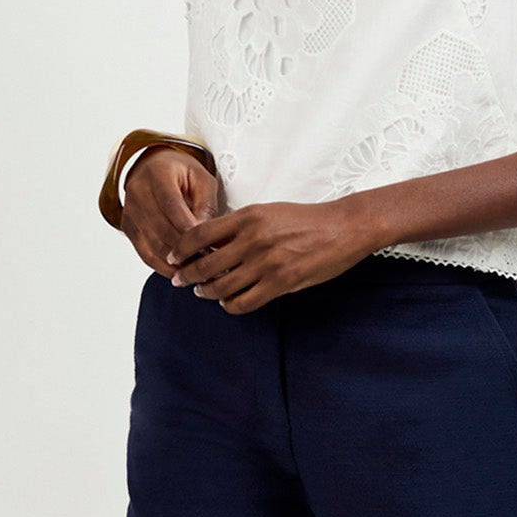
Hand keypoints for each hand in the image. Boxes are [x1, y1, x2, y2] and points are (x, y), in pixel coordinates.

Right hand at [119, 147, 221, 270]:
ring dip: (175, 261)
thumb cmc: (181, 174)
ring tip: (197, 270)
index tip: (203, 244)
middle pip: (160, 227)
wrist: (153, 168)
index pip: (170, 203)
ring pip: (152, 244)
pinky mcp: (128, 228)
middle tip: (207, 261)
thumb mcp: (202, 179)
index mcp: (158, 173)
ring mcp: (130, 211)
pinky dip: (162, 266)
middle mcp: (138, 191)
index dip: (186, 226)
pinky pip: (144, 253)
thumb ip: (206, 203)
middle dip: (184, 248)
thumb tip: (204, 232)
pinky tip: (179, 272)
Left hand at [163, 194, 381, 311]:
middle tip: (181, 281)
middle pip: (205, 264)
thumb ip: (240, 225)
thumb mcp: (268, 211)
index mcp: (247, 217)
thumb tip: (212, 242)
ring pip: (221, 286)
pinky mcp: (280, 282)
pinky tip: (229, 301)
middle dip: (187, 276)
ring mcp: (266, 263)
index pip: (199, 235)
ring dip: (207, 292)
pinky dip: (230, 305)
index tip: (173, 257)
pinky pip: (244, 302)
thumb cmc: (307, 219)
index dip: (180, 249)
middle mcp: (253, 239)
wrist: (343, 227)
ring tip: (205, 292)